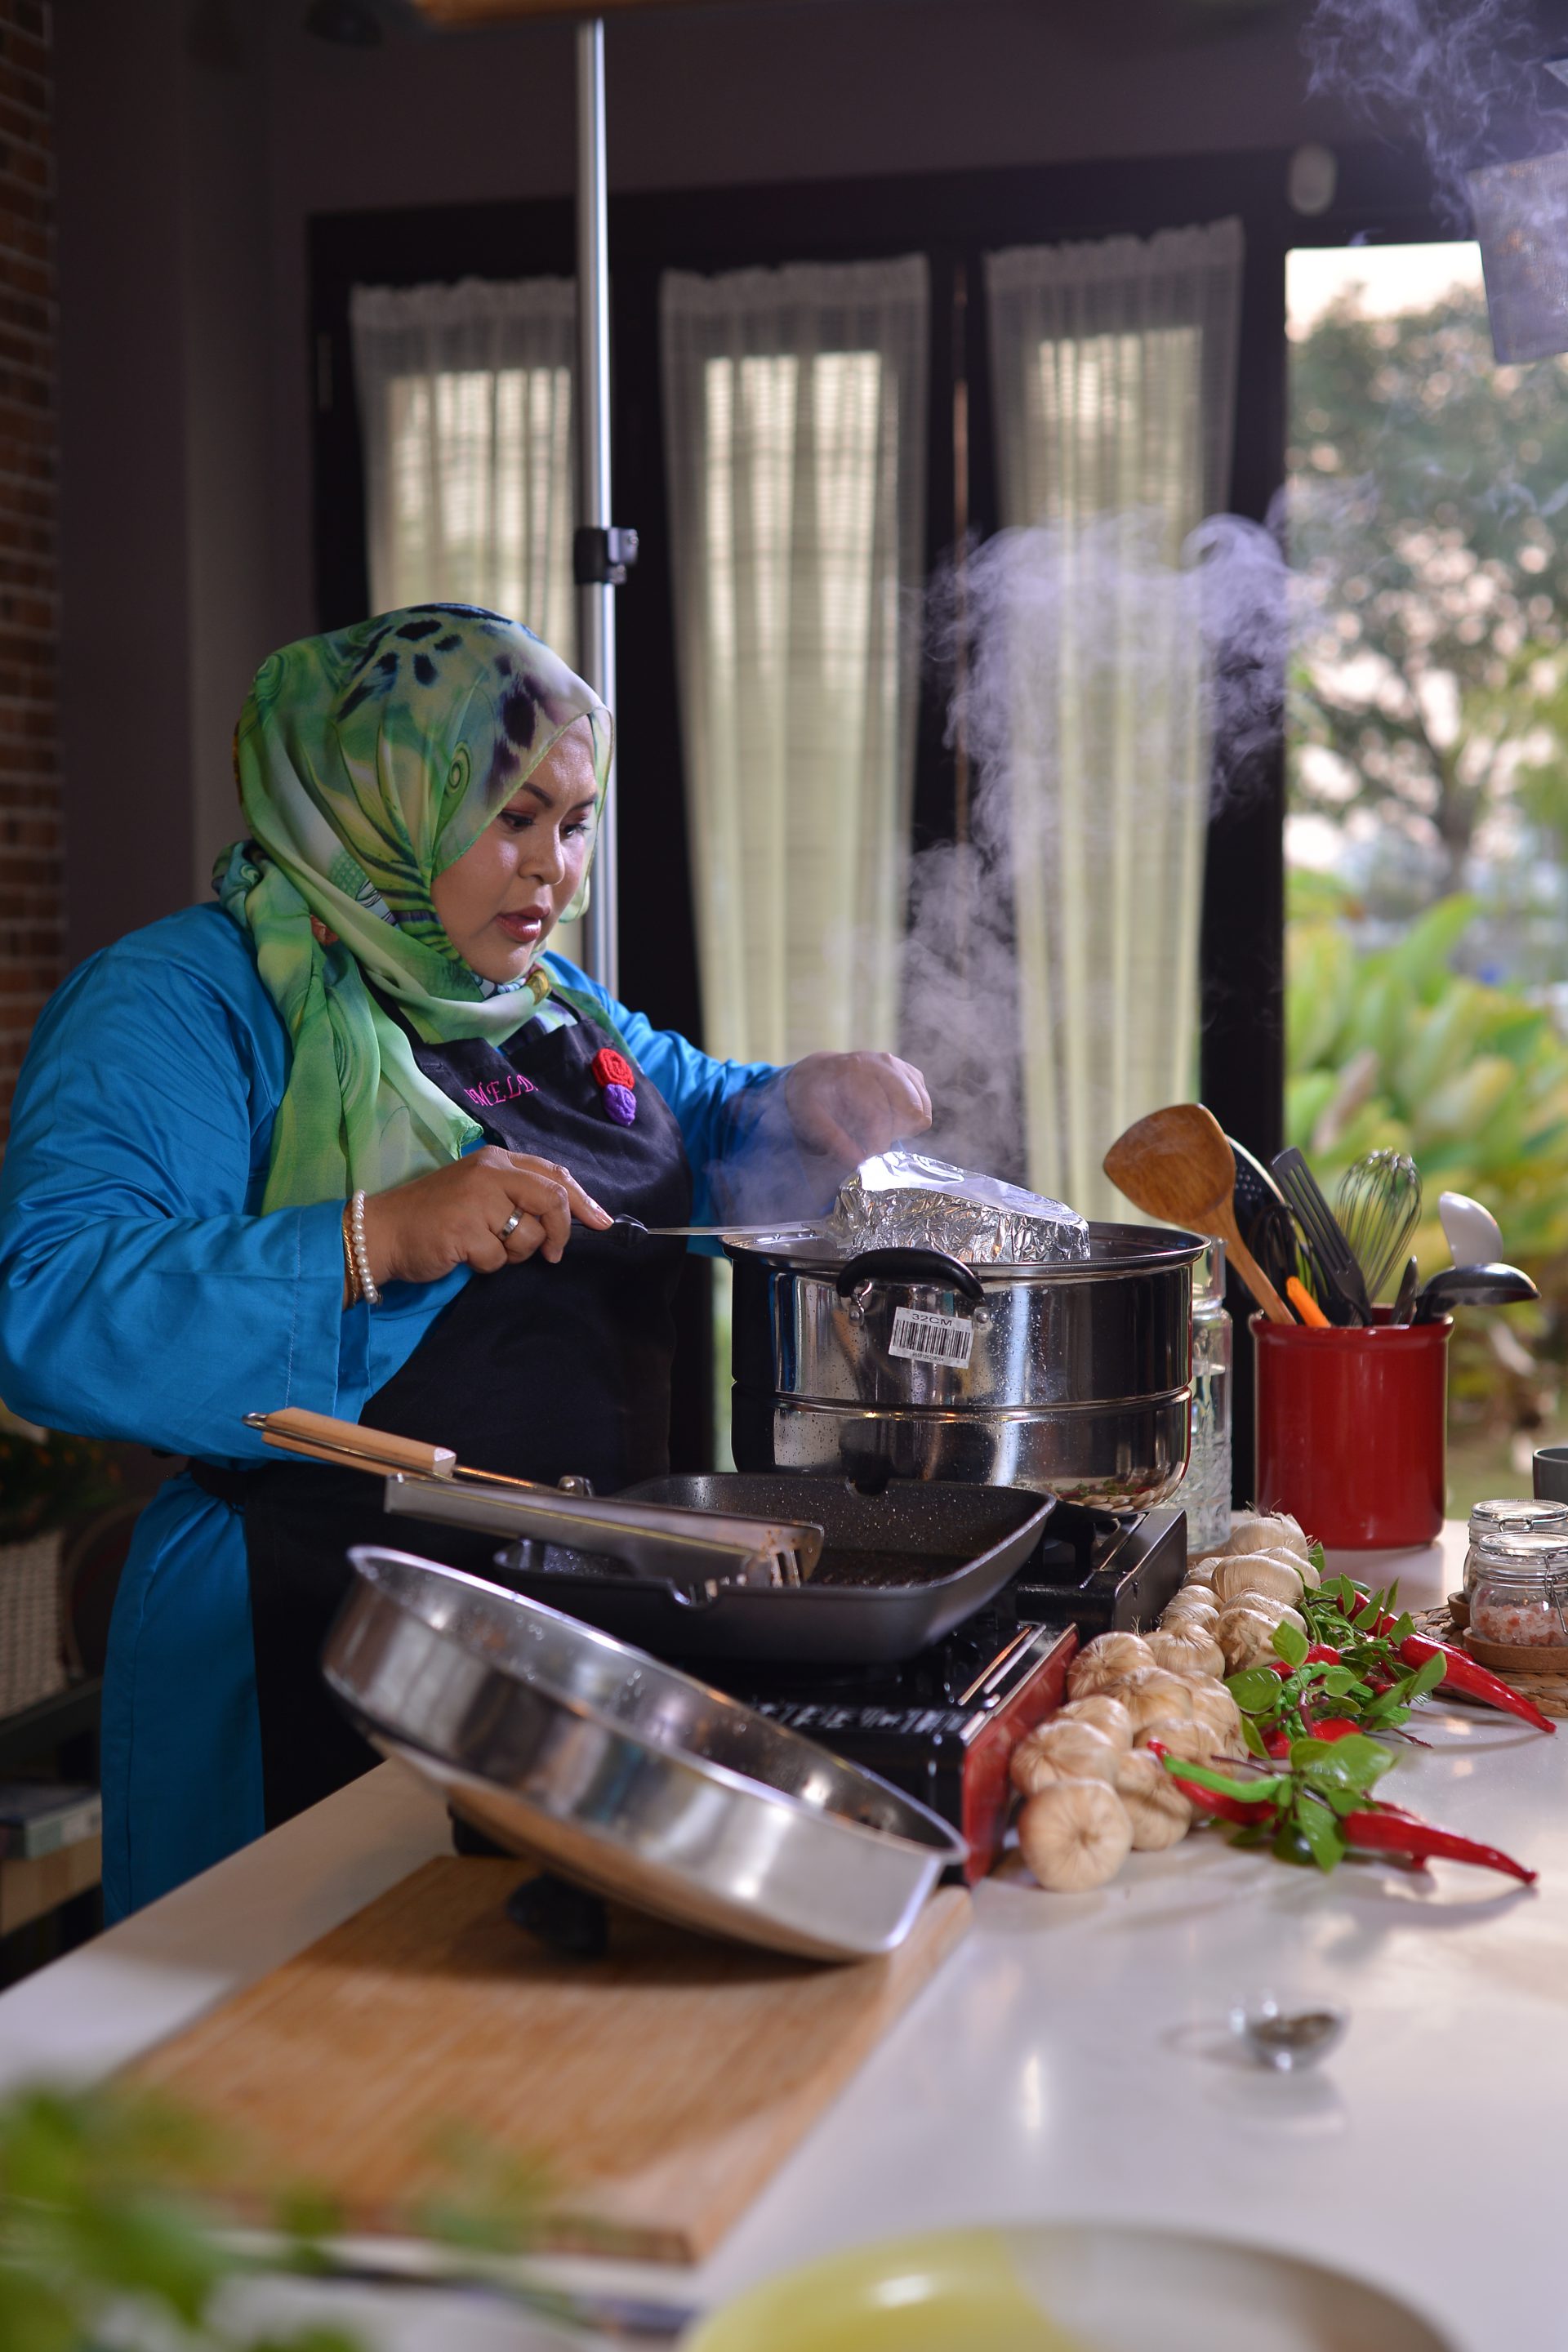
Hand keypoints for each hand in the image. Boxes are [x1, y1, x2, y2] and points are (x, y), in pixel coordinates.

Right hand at [358, 1148, 612, 1287]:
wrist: (383, 1230)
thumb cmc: (434, 1215)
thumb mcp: (479, 1192)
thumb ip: (518, 1196)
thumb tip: (570, 1218)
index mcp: (496, 1161)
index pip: (554, 1175)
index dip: (583, 1201)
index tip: (602, 1223)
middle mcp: (490, 1174)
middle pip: (553, 1201)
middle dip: (558, 1233)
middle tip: (551, 1254)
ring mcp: (477, 1201)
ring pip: (528, 1236)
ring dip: (513, 1253)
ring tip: (483, 1246)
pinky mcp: (464, 1230)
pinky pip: (498, 1259)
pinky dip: (486, 1266)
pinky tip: (464, 1255)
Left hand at [782, 1052, 931, 1165]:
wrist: (820, 1072)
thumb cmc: (814, 1097)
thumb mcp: (810, 1117)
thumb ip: (832, 1140)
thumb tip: (858, 1163)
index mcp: (855, 1070)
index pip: (879, 1114)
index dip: (877, 1143)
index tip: (868, 1160)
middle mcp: (883, 1063)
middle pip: (908, 1112)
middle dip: (891, 1134)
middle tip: (871, 1141)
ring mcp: (901, 1067)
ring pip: (920, 1112)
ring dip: (902, 1129)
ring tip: (877, 1128)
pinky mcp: (912, 1074)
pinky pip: (925, 1108)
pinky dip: (910, 1121)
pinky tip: (888, 1118)